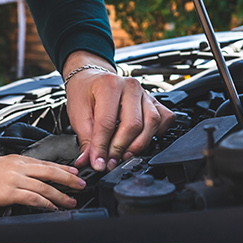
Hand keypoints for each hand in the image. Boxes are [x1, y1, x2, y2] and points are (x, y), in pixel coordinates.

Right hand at [0, 155, 83, 210]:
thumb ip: (11, 172)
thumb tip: (22, 180)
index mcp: (14, 159)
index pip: (44, 162)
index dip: (61, 168)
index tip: (73, 171)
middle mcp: (17, 166)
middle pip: (50, 171)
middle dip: (69, 178)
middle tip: (82, 184)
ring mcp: (14, 179)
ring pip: (45, 186)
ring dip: (61, 194)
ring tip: (72, 200)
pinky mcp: (9, 192)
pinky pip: (34, 198)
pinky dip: (46, 203)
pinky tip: (53, 207)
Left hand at [63, 52, 175, 171]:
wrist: (92, 79)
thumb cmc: (85, 93)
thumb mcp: (78, 114)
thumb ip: (86, 140)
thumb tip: (91, 162)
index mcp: (109, 85)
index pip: (107, 123)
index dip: (102, 148)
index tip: (98, 164)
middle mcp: (130, 87)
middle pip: (133, 124)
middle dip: (120, 149)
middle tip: (110, 162)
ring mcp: (145, 93)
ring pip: (152, 123)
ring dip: (138, 144)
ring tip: (124, 155)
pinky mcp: (154, 101)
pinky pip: (165, 118)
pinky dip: (157, 132)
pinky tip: (142, 139)